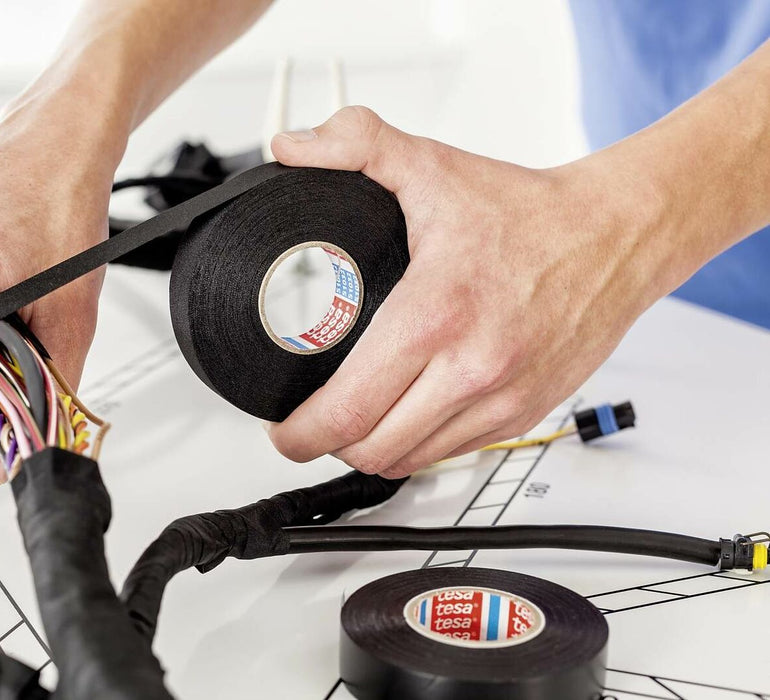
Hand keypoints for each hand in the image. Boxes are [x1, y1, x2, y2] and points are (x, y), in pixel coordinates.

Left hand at [266, 106, 665, 477]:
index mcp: (436, 315)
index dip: (301, 433)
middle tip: (307, 425)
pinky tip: (401, 419)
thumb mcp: (432, 166)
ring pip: (410, 461)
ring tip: (349, 424)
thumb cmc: (527, 212)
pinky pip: (453, 454)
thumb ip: (357, 144)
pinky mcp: (524, 413)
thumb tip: (293, 147)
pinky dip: (418, 446)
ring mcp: (501, 399)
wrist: (615, 235)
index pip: (349, 408)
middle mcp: (471, 368)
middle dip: (326, 445)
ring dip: (370, 451)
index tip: (282, 428)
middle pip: (372, 448)